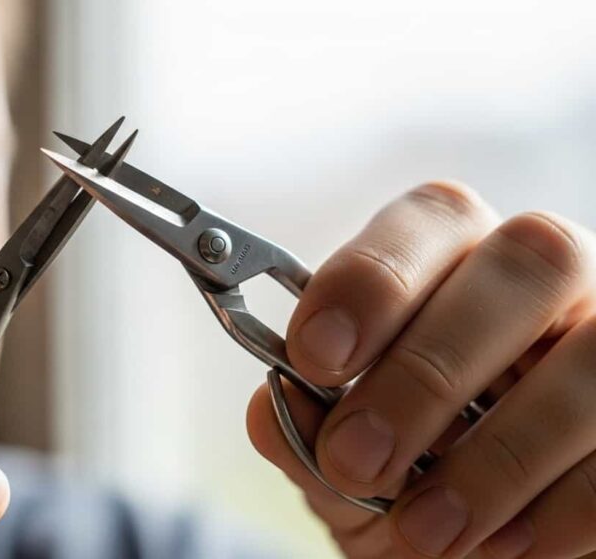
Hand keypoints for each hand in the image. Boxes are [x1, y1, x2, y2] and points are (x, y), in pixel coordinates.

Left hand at [248, 182, 595, 557]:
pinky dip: (564, 503)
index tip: (313, 356)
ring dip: (499, 451)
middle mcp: (546, 279)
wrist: (476, 552)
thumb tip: (273, 408)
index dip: (371, 278)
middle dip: (427, 369)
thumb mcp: (340, 468)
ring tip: (425, 529)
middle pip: (524, 260)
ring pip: (594, 350)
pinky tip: (504, 545)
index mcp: (455, 262)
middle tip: (355, 460)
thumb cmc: (406, 486)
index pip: (430, 219)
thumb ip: (306, 432)